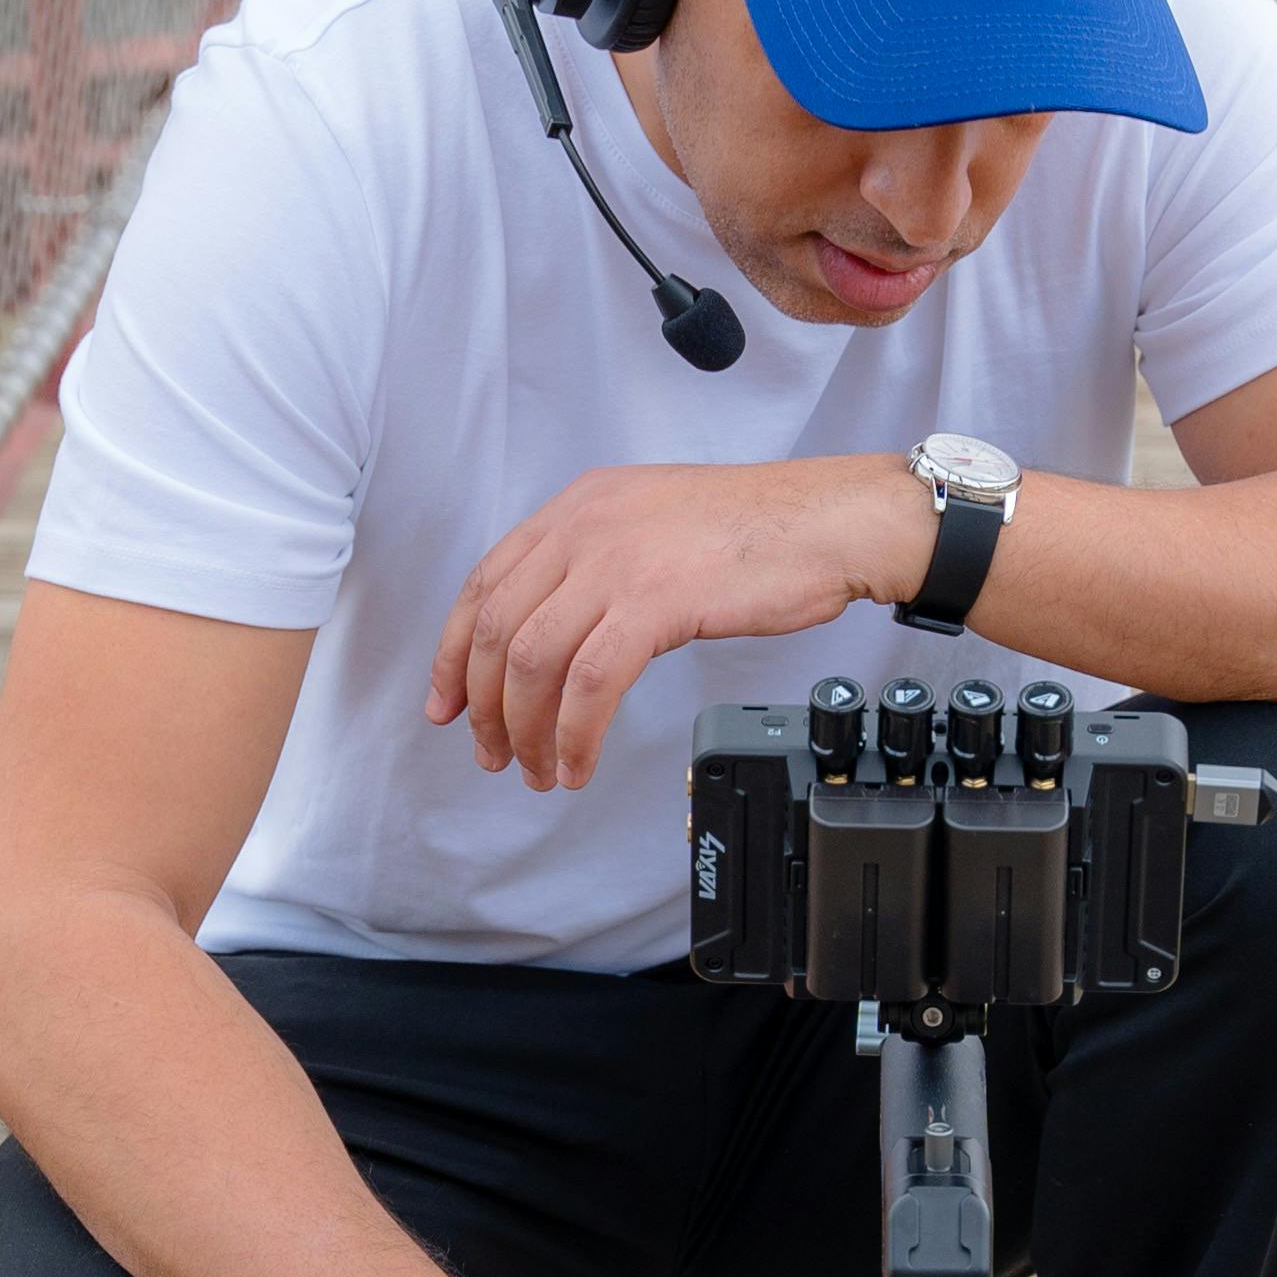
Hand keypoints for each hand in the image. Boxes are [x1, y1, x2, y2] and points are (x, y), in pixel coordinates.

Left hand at [427, 458, 927, 789]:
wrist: (828, 523)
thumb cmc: (759, 532)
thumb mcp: (655, 524)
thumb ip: (601, 560)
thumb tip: (560, 628)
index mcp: (580, 507)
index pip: (486, 582)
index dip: (453, 651)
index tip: (447, 703)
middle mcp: (585, 527)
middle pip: (495, 628)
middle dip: (482, 705)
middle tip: (492, 753)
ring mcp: (616, 561)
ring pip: (531, 661)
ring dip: (525, 730)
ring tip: (537, 770)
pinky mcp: (653, 601)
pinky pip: (589, 685)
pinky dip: (574, 734)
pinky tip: (579, 762)